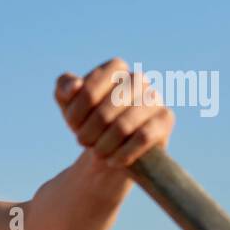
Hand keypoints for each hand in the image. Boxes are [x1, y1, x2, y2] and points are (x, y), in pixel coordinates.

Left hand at [54, 58, 174, 169]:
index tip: (73, 124)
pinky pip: (143, 137)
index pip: (90, 90)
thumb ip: (64, 88)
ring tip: (97, 153)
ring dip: (103, 145)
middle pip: (108, 107)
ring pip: (124, 125)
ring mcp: (154, 98)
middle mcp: (138, 79)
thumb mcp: (69, 105)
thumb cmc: (88, 122)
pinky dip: (122, 154)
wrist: (109, 151)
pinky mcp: (165, 119)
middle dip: (90, 130)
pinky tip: (112, 160)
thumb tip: (75, 86)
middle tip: (83, 141)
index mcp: (115, 69)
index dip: (77, 112)